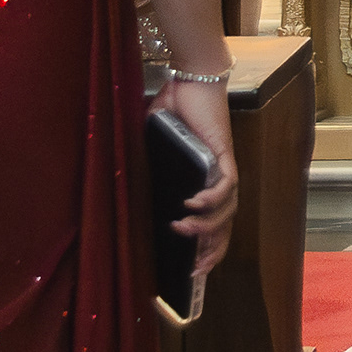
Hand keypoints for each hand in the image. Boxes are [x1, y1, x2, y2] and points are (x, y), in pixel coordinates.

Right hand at [158, 75, 239, 279]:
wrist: (190, 79)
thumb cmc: (175, 108)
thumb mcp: (154, 144)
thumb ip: (147, 164)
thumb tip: (124, 184)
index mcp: (205, 181)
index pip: (214, 222)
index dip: (207, 247)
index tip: (193, 272)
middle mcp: (219, 178)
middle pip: (226, 225)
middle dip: (212, 250)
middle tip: (195, 271)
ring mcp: (224, 167)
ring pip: (227, 210)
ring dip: (206, 225)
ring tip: (181, 228)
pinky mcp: (224, 154)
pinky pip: (225, 185)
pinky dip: (211, 198)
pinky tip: (192, 204)